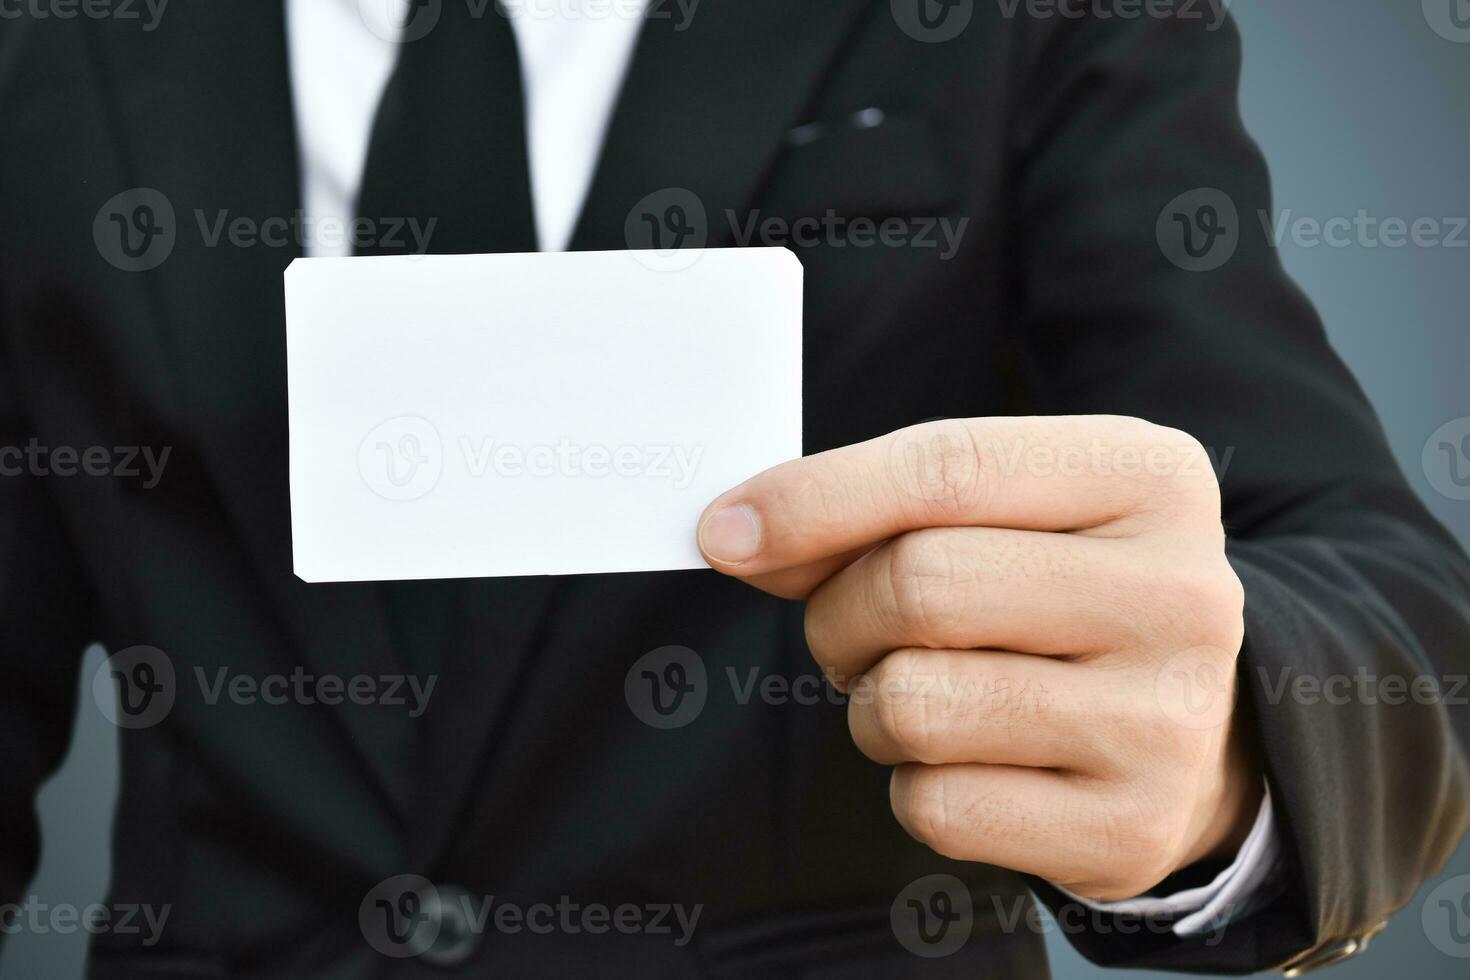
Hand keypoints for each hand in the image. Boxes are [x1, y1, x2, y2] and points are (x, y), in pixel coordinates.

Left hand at [697, 416, 1261, 900]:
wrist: (1189, 731)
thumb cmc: (1059, 597)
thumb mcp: (1001, 515)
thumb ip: (875, 510)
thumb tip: (737, 533)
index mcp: (1148, 477)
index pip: (947, 467)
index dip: (814, 498)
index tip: (724, 530)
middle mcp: (1181, 593)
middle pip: (919, 584)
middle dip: (842, 613)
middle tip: (854, 630)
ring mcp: (1166, 720)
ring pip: (914, 703)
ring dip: (874, 705)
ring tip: (925, 694)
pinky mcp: (1128, 829)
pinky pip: (937, 805)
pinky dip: (914, 785)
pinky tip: (972, 761)